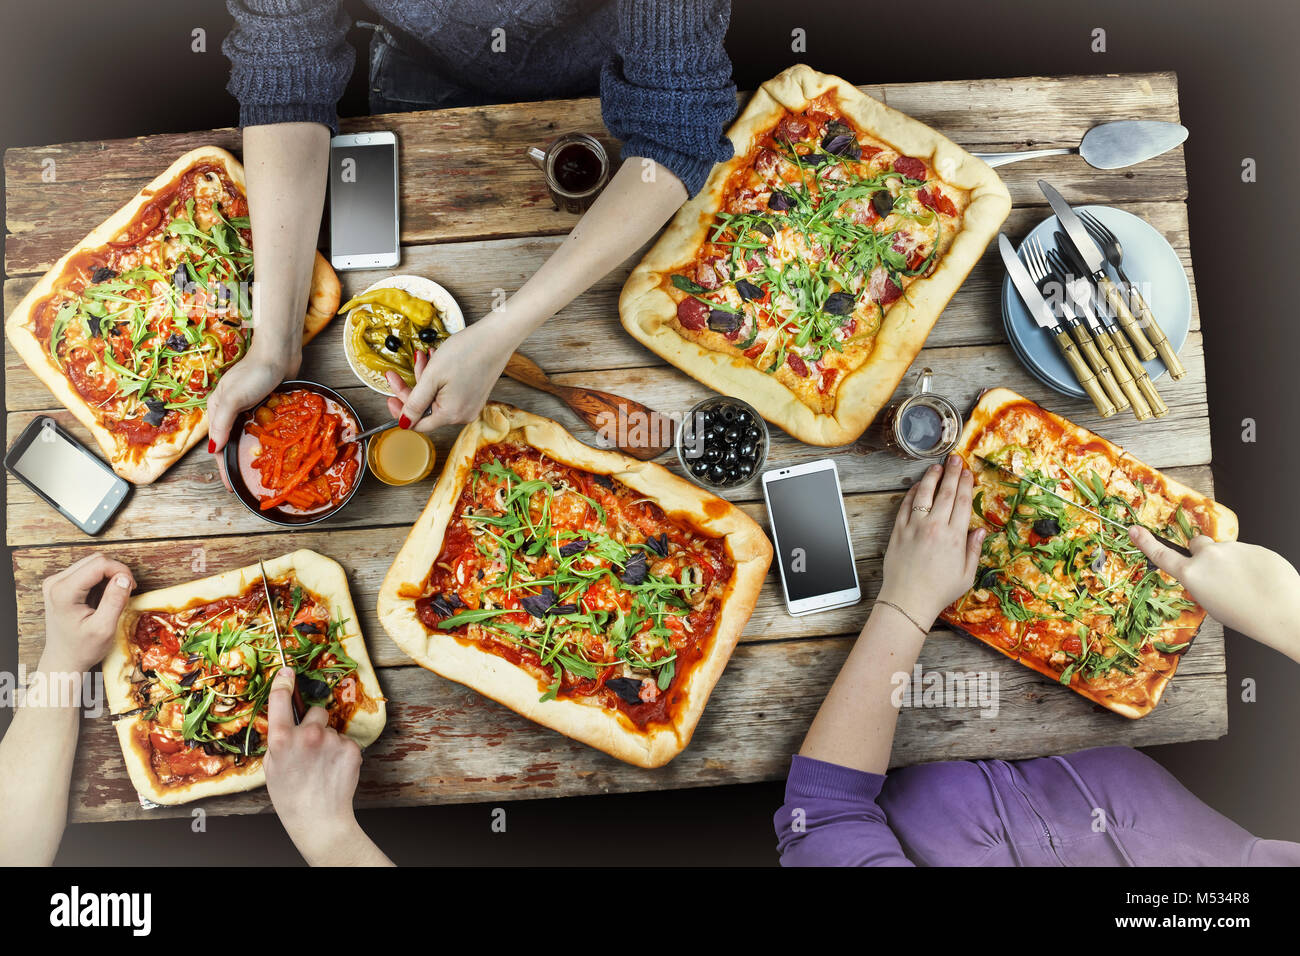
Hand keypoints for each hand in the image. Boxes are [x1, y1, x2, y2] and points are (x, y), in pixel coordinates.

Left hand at [39, 553, 135, 673]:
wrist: (64, 659)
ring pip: (92, 563)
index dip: (121, 571)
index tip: (132, 588)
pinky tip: (103, 596)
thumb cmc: (82, 649)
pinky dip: (101, 580)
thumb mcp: (104, 629)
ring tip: (114, 596)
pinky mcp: (60, 584)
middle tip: (126, 591)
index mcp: (63, 592)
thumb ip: (115, 600)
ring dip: (109, 575)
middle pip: (96, 560)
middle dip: (117, 572)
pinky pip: (87, 571)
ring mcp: (56, 582)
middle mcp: (55, 582)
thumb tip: (125, 578)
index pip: (99, 564)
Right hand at [206, 343, 299, 488]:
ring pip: (246, 436)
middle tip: (245, 482)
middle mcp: (230, 410)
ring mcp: (247, 408)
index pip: (217, 445)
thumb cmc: (255, 373)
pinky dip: (264, 440)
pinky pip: (261, 428)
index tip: (230, 486)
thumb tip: (214, 449)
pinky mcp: (264, 405)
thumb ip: (223, 423)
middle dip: (235, 463)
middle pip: (230, 442)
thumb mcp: (234, 399)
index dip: (222, 466)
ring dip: (250, 452)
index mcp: (217, 409)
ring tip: (258, 471)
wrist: (279, 353)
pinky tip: (272, 450)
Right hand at [264, 667, 370, 864]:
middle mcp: (307, 734)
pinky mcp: (351, 747)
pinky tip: (334, 769)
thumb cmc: (290, 795)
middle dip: (315, 723)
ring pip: (331, 729)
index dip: (283, 682)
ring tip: (322, 765)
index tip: (287, 671)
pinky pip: (344, 741)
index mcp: (281, 739)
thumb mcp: (271, 766)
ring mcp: (331, 740)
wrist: (318, 818)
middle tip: (311, 746)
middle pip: (316, 711)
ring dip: (328, 741)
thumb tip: (287, 721)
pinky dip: (341, 752)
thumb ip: (279, 740)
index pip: (280, 700)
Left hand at [386, 318, 513, 431]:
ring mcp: (471, 406)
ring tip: (422, 358)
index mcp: (451, 414)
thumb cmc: (466, 353)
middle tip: (398, 373)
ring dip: (425, 380)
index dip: (400, 411)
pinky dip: (439, 380)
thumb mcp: (432, 377)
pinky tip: (436, 362)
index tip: (389, 397)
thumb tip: (404, 423)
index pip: (418, 424)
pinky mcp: (475, 395)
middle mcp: (463, 415)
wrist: (496, 337)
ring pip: (436, 399)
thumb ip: (415, 403)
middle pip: (426, 410)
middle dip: (412, 389)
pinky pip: (449, 394)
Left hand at [877, 454, 985, 629]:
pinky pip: (905, 506)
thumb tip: (980, 531)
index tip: (968, 473)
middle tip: (955, 459)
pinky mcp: (898, 531)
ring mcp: (914, 527)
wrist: (908, 600)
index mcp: (954, 537)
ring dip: (931, 478)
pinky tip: (917, 486)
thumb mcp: (967, 575)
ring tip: (936, 467)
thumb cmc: (939, 591)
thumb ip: (974, 550)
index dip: (966, 485)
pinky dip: (912, 494)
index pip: (962, 503)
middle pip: (945, 493)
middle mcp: (934, 527)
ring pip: (923, 495)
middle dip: (952, 474)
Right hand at [1129, 527, 1299, 653]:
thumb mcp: (1210, 603)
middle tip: (1218, 572)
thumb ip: (1201, 580)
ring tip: (1247, 583)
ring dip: (1231, 562)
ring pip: (1225, 551)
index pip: (1162, 555)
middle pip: (1198, 544)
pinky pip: (1246, 553)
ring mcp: (1232, 549)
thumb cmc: (1246, 616)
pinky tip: (1260, 579)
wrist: (1284, 612)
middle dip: (1203, 552)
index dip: (1146, 542)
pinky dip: (1250, 563)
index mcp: (1192, 574)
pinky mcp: (1254, 547)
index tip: (1135, 530)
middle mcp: (1209, 557)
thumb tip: (1207, 570)